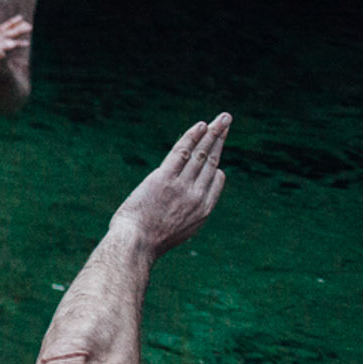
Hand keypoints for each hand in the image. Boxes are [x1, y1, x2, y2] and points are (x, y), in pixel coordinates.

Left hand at [111, 113, 231, 256]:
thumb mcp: (177, 232)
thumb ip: (185, 214)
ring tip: (221, 118)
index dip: (216, 165)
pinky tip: (200, 126)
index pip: (216, 179)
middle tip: (226, 122)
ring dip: (212, 133)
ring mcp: (182, 186)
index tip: (215, 153)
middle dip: (220, 139)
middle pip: (211, 160)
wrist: (136, 245)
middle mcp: (197, 195)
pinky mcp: (164, 178)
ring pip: (201, 153)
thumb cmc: (150, 241)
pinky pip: (182, 152)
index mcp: (203, 210)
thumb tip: (183, 204)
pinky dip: (192, 137)